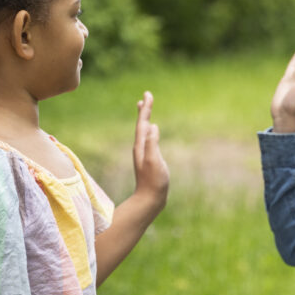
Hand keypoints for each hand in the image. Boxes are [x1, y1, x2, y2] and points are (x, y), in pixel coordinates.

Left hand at [133, 91, 168, 208]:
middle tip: (146, 96)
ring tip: (144, 109)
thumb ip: (152, 144)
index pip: (143, 122)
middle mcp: (140, 147)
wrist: (149, 200)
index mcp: (141, 146)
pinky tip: (150, 131)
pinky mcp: (148, 159)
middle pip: (141, 124)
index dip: (145, 108)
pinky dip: (148, 130)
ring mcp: (143, 153)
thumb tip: (152, 126)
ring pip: (143, 131)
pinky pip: (147, 139)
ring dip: (144, 118)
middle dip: (144, 110)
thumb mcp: (154, 161)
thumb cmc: (154, 182)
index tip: (147, 94)